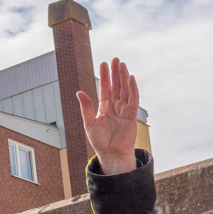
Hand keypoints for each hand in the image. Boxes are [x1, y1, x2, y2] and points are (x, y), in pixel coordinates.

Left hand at [77, 57, 139, 175]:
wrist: (110, 154)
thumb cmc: (100, 142)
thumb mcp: (89, 123)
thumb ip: (86, 107)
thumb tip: (79, 92)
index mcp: (104, 107)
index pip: (105, 88)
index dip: (104, 76)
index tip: (104, 63)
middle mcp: (115, 106)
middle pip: (116, 86)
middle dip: (115, 73)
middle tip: (115, 59)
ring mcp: (124, 110)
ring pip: (124, 90)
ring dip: (123, 77)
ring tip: (122, 64)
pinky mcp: (131, 115)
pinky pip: (133, 99)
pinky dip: (132, 88)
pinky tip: (130, 78)